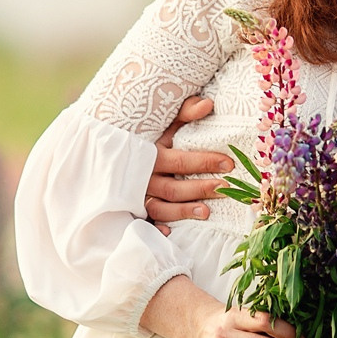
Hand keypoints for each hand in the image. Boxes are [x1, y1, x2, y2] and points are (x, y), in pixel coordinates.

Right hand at [147, 95, 232, 235]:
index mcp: (150, 153)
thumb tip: (208, 104)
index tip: (228, 163)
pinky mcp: (134, 207)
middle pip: (173, 188)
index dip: (204, 162)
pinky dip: (155, 228)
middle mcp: (142, 176)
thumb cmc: (146, 134)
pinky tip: (169, 232)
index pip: (181, 160)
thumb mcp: (163, 122)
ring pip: (160, 207)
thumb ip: (184, 113)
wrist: (108, 148)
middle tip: (225, 187)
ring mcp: (137, 194)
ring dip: (183, 211)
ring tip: (206, 212)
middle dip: (200, 188)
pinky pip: (144, 222)